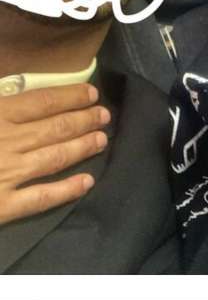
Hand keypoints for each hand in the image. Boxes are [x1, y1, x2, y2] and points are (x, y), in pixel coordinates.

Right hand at [0, 83, 109, 225]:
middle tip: (105, 116)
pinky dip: (67, 189)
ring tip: (102, 140)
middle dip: (85, 121)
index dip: (71, 97)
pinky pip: (41, 197)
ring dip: (83, 147)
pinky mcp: (4, 205)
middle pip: (56, 127)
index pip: (43, 101)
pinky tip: (87, 182)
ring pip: (55, 157)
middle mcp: (9, 141)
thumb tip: (17, 94)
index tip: (92, 94)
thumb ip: (0, 102)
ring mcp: (8, 174)